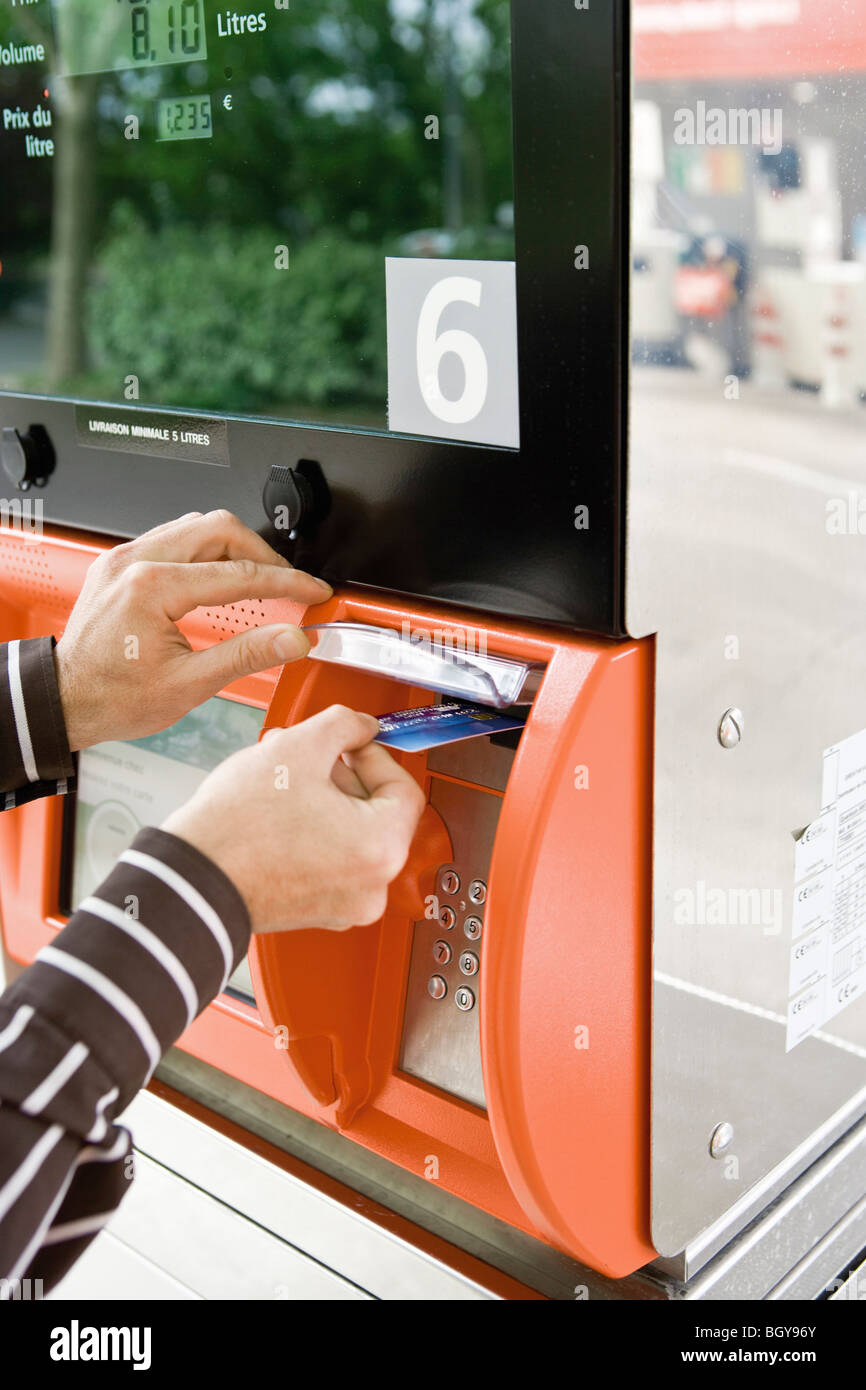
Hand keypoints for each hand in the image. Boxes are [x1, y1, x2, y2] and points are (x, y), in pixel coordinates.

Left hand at [55, 510, 331, 750]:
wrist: (64, 701)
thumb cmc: (112, 697)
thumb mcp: (189, 684)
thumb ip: (247, 655)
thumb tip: (292, 638)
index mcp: (153, 587)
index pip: (239, 573)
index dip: (287, 583)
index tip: (312, 591)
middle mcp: (135, 561)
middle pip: (219, 529)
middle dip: (263, 554)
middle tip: (288, 583)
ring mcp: (124, 558)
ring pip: (196, 526)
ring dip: (234, 549)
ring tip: (259, 580)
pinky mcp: (120, 564)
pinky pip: (173, 538)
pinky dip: (205, 553)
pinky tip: (219, 578)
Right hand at [162, 706, 425, 931]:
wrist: (190, 881)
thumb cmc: (237, 829)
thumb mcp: (297, 748)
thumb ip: (343, 724)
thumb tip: (361, 725)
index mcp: (381, 849)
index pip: (404, 788)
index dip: (375, 755)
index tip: (351, 743)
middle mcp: (372, 886)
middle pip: (378, 813)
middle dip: (342, 775)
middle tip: (311, 756)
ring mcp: (345, 904)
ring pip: (352, 835)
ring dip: (325, 799)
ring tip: (284, 777)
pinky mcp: (318, 911)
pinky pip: (331, 860)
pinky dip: (313, 832)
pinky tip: (278, 810)